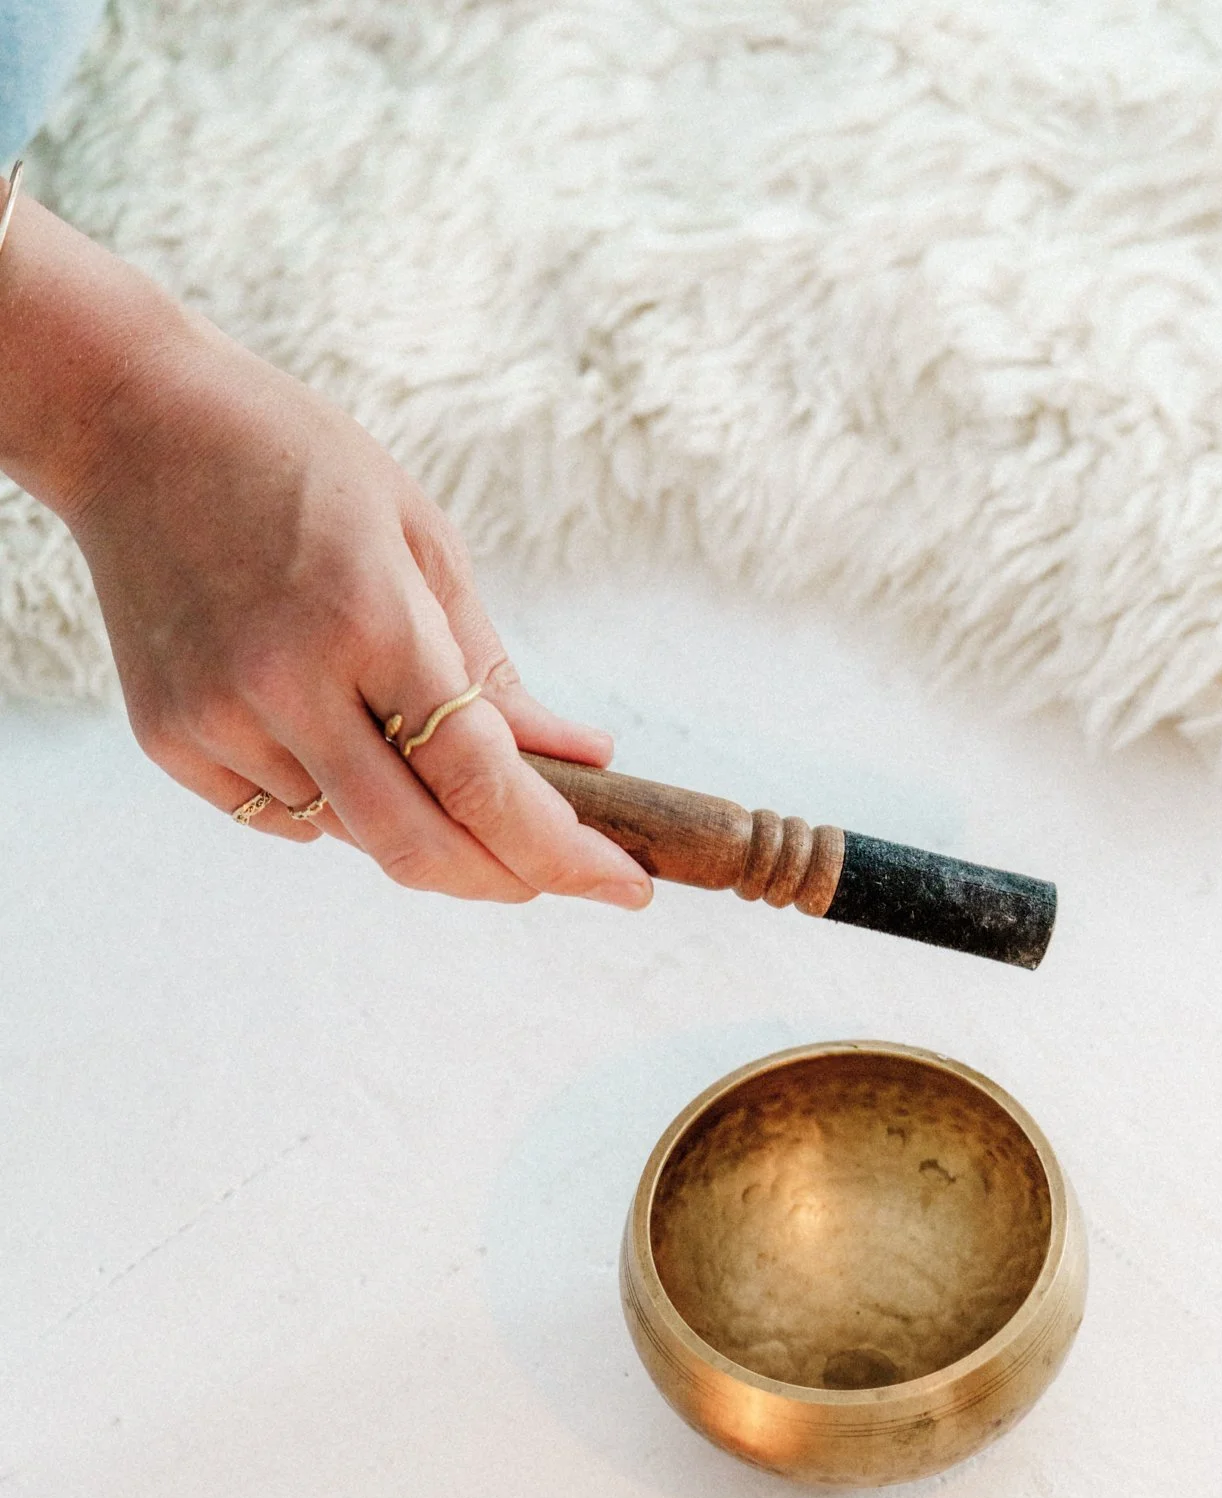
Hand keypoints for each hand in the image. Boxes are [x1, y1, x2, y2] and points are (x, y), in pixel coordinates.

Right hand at [70, 319, 651, 905]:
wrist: (132, 425)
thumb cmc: (299, 468)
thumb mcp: (421, 542)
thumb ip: (494, 671)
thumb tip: (584, 761)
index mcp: (370, 618)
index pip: (482, 782)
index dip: (563, 853)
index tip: (626, 885)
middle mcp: (288, 682)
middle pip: (419, 849)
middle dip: (505, 880)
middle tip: (553, 875)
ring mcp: (219, 719)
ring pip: (354, 838)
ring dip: (414, 824)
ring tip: (412, 745)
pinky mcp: (172, 741)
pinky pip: (283, 820)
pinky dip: (332, 806)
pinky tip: (326, 732)